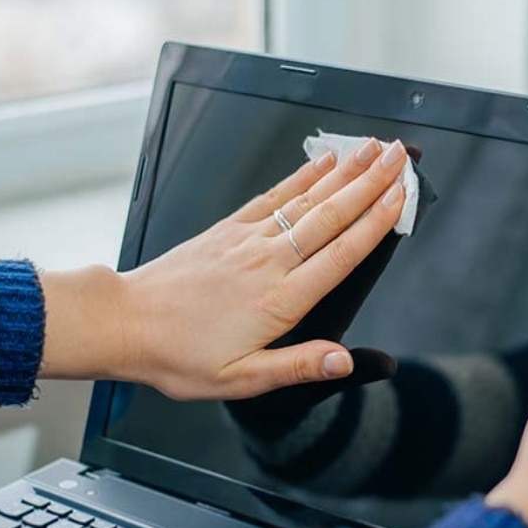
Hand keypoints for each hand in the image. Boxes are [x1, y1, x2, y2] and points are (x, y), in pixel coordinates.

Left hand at [38, 138, 409, 399]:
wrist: (125, 323)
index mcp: (280, 300)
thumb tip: (345, 362)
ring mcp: (248, 240)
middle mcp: (269, 262)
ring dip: (344, 172)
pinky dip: (301, 176)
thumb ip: (299, 366)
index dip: (376, 222)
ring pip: (307, 199)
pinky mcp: (228, 229)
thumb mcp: (242, 379)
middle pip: (331, 215)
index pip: (341, 253)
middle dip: (370, 184)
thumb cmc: (179, 356)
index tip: (402, 197)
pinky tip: (322, 161)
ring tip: (373, 149)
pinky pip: (273, 196)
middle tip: (399, 158)